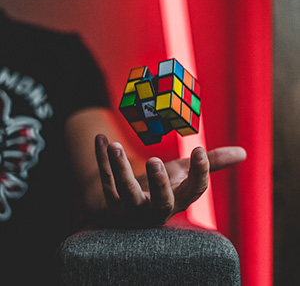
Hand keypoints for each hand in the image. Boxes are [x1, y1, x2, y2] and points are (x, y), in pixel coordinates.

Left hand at [94, 134, 245, 226]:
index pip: (194, 193)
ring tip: (115, 145)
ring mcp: (131, 208)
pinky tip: (100, 138)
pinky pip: (105, 181)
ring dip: (119, 169)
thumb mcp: (185, 173)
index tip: (199, 150)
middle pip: (160, 204)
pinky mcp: (111, 201)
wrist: (132, 200)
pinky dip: (101, 160)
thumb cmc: (163, 185)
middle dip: (159, 184)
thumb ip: (211, 163)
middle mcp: (155, 209)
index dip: (200, 174)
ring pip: (125, 193)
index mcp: (177, 200)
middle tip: (155, 161)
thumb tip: (243, 153)